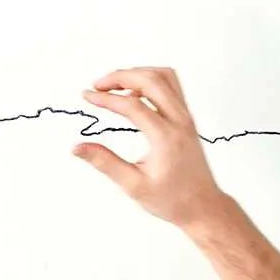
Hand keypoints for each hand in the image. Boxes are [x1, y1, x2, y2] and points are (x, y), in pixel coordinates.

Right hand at [73, 67, 227, 233]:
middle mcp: (179, 121)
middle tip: (98, 85)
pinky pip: (171, 86)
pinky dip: (150, 81)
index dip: (106, 99)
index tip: (87, 96)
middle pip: (151, 80)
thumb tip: (77, 148)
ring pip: (164, 77)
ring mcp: (186, 117)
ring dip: (137, 74)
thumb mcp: (133, 185)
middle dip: (121, 76)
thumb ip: (104, 163)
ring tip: (114, 85)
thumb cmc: (171, 199)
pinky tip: (133, 94)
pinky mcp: (186, 118)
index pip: (132, 106)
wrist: (202, 205)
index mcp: (166, 138)